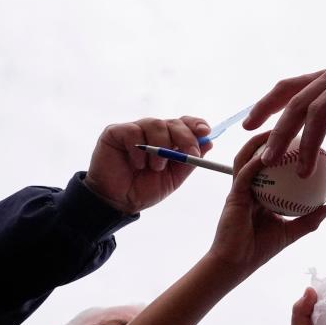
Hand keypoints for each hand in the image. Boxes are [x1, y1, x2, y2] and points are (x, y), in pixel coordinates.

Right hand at [83, 116, 211, 214]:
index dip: (196, 124)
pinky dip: (138, 149)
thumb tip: (209, 143)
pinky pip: (133, 132)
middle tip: (189, 155)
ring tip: (154, 167)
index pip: (185, 123)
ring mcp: (135, 130)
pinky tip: (137, 164)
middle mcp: (153, 132)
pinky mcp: (115, 132)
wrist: (118, 201)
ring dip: (160, 148)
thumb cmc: (144, 189)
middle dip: (185, 137)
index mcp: (169, 140)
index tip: (205, 131)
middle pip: (174, 122)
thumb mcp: (173, 178)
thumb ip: (189, 162)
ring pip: (155, 124)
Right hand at [205, 132, 325, 278]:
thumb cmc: (259, 250)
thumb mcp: (291, 232)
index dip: (283, 151)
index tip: (302, 140)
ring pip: (246, 158)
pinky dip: (255, 163)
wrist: (236, 264)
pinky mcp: (233, 195)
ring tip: (276, 130)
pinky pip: (245, 174)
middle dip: (269, 138)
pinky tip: (268, 154)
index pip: (271, 166)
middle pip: (256, 155)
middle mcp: (248, 187)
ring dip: (259, 143)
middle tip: (290, 125)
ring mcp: (239, 189)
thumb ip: (308, 219)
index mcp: (260, 193)